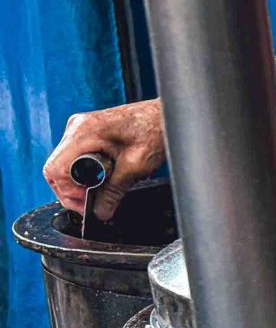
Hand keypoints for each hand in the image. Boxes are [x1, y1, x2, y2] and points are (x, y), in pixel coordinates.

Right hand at [45, 99, 166, 221]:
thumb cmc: (156, 130)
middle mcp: (77, 127)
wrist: (167, 115)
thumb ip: (115, 191)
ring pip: (64, 163)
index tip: (85, 204)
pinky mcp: (88, 132)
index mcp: (85, 132)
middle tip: (89, 205)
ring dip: (76, 183)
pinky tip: (98, 181)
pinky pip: (74, 157)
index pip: (56, 169)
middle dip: (70, 191)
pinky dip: (82, 172)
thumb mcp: (136, 167)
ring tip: (95, 195)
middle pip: (56, 167)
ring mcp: (80, 128)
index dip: (68, 192)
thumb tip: (101, 212)